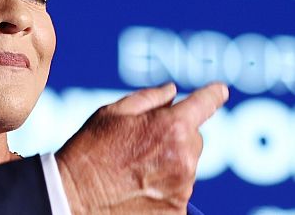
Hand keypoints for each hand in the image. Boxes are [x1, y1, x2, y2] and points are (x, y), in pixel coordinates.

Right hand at [56, 82, 227, 213]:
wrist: (74, 196)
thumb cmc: (89, 150)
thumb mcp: (112, 113)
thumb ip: (148, 99)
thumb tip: (172, 92)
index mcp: (171, 127)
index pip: (204, 105)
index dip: (212, 95)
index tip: (219, 91)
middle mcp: (185, 158)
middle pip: (194, 139)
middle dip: (176, 136)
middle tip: (142, 144)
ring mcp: (183, 188)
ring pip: (187, 166)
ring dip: (170, 163)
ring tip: (135, 168)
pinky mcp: (177, 210)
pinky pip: (179, 192)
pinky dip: (165, 188)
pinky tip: (140, 188)